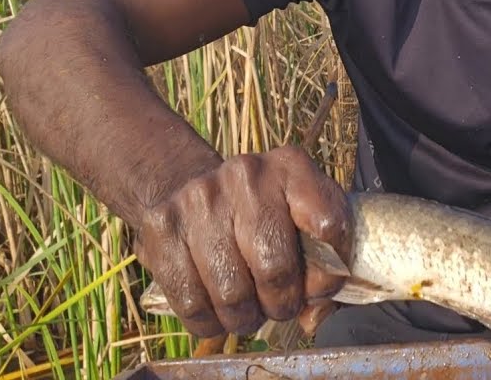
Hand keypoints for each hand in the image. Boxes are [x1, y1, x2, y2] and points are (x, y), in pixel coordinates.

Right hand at [134, 145, 351, 337]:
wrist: (190, 184)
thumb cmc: (263, 212)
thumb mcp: (305, 217)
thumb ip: (325, 264)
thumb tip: (313, 317)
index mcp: (291, 167)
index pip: (328, 226)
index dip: (329, 273)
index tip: (318, 288)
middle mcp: (245, 175)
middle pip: (275, 268)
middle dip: (283, 304)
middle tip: (279, 308)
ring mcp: (199, 200)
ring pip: (232, 293)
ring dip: (245, 318)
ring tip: (248, 312)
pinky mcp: (161, 227)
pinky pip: (190, 302)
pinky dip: (209, 323)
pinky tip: (217, 314)